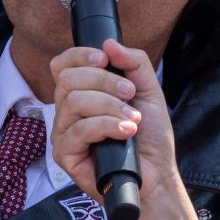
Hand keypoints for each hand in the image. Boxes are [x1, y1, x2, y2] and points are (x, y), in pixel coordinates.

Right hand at [49, 39, 179, 202]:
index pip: (62, 65)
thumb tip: (110, 43)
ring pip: (73, 102)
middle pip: (67, 79)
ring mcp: (63, 133)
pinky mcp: (65, 154)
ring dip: (110, 106)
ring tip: (133, 119)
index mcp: (81, 94)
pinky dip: (107, 126)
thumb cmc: (149, 138)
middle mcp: (67, 112)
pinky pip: (78, 130)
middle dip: (104, 81)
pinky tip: (126, 132)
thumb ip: (134, 64)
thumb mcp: (149, 92)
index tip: (103, 59)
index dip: (78, 56)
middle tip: (130, 94)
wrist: (157, 175)